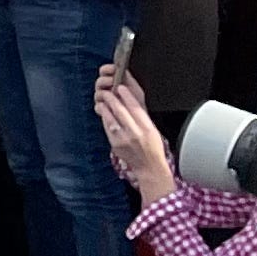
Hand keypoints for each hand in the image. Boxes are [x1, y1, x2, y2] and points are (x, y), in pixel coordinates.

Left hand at [95, 68, 174, 197]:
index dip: (127, 96)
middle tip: (108, 91)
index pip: (136, 108)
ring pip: (111, 119)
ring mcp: (124, 139)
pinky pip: (107, 128)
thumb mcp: (153, 130)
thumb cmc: (153, 148)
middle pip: (121, 112)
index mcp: (148, 128)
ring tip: (103, 101)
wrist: (149, 167)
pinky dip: (105, 119)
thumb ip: (142, 117)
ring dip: (106, 108)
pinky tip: (103, 113)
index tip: (121, 88)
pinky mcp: (115, 145)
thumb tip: (131, 102)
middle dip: (113, 99)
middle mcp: (136, 133)